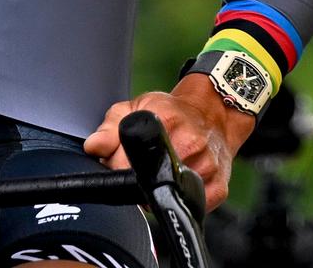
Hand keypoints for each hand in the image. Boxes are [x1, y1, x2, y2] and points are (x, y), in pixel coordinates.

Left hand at [83, 75, 254, 209]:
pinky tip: (178, 181)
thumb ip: (112, 126)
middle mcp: (190, 144)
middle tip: (142, 165)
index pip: (127, 162)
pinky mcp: (218, 188)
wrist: (215, 116)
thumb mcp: (138, 107)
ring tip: (161, 170)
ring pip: (165, 199)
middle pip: (146, 183)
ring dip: (156, 192)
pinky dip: (177, 200)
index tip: (119, 160)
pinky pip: (188, 206)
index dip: (117, 166)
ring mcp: (207, 168)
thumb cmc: (173, 113)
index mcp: (167, 121)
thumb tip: (94, 146)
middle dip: (136, 180)